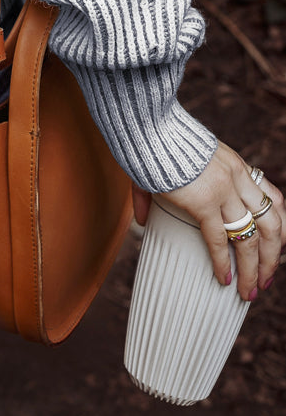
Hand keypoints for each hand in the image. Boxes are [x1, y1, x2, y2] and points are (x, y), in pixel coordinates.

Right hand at [132, 141, 283, 302]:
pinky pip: (220, 241)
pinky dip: (224, 264)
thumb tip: (141, 219)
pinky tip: (224, 279)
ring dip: (255, 269)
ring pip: (250, 239)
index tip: (276, 248)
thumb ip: (165, 188)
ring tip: (250, 291)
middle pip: (271, 225)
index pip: (272, 199)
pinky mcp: (204, 201)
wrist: (149, 124)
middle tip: (266, 279)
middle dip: (272, 257)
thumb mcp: (176, 159)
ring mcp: (223, 190)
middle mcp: (237, 178)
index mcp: (236, 165)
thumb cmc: (156, 138)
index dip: (279, 228)